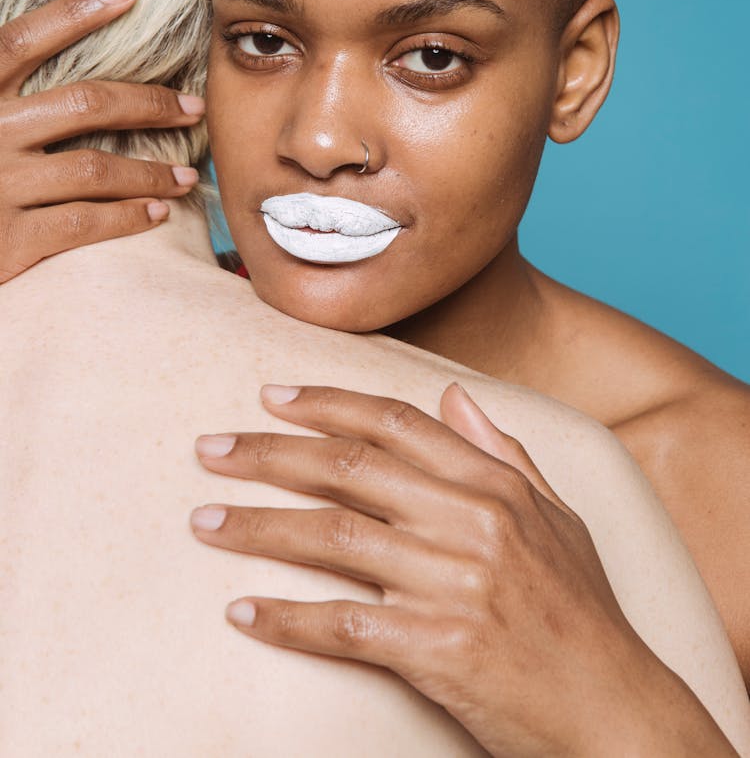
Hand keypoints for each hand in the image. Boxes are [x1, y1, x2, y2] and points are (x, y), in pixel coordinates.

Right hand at [0, 0, 204, 282]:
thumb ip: (8, 89)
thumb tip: (66, 52)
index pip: (23, 40)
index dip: (75, 11)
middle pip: (84, 104)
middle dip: (149, 104)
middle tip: (194, 109)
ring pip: (96, 169)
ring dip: (151, 172)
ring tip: (185, 176)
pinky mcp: (9, 239)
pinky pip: (85, 221)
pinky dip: (129, 216)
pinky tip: (158, 212)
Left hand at [191, 385, 733, 756]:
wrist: (615, 710)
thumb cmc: (583, 612)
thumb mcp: (559, 517)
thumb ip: (505, 452)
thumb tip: (456, 397)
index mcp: (495, 484)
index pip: (394, 422)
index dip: (326, 402)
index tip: (269, 396)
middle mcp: (472, 521)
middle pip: (348, 467)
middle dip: (268, 453)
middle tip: (210, 450)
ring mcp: (454, 583)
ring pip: (332, 537)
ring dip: (257, 526)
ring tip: (203, 521)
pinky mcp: (438, 650)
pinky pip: (342, 625)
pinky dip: (286, 618)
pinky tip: (242, 611)